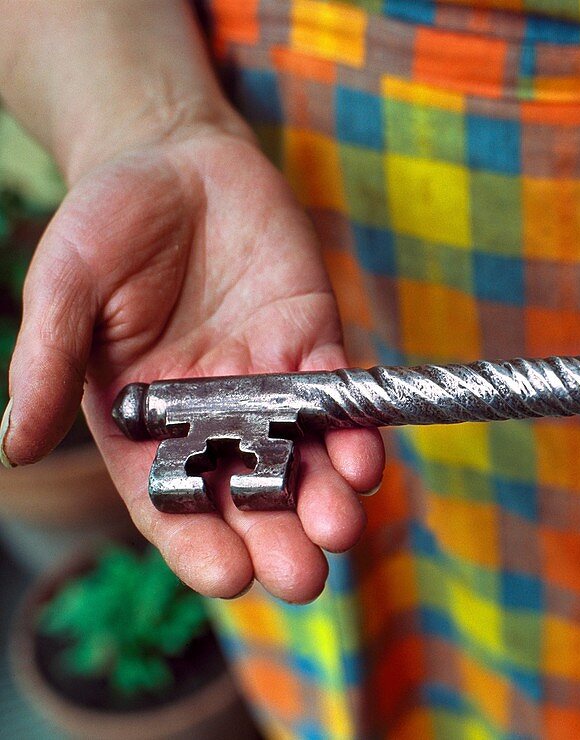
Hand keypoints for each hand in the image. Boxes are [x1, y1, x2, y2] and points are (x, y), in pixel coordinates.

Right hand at [4, 128, 383, 601]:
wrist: (175, 157)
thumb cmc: (108, 222)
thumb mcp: (65, 286)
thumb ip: (49, 363)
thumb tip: (15, 446)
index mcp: (142, 423)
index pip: (171, 502)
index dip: (198, 545)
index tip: (227, 578)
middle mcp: (211, 417)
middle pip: (248, 496)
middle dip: (278, 539)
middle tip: (302, 577)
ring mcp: (268, 384)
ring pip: (304, 459)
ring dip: (326, 497)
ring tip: (342, 528)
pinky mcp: (313, 343)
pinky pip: (339, 397)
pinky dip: (355, 429)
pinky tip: (364, 458)